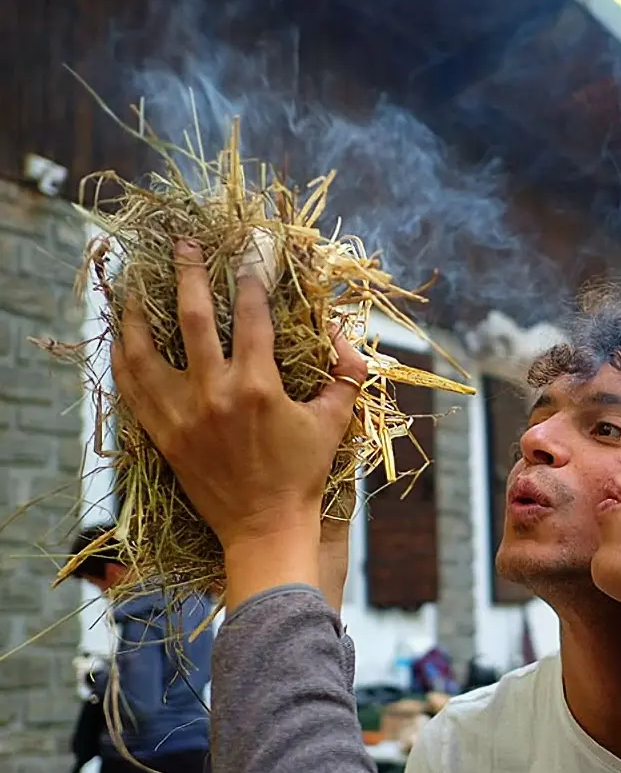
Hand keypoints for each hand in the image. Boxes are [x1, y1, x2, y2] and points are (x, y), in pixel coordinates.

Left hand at [111, 241, 366, 608]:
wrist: (265, 527)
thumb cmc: (303, 473)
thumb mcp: (334, 421)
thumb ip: (345, 376)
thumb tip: (348, 339)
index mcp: (258, 386)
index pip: (251, 316)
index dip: (252, 278)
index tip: (250, 252)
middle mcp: (214, 393)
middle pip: (191, 319)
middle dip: (188, 275)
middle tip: (184, 245)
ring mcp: (181, 414)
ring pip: (145, 350)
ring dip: (137, 311)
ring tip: (134, 283)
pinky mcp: (162, 434)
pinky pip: (131, 387)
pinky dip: (122, 357)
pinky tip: (120, 335)